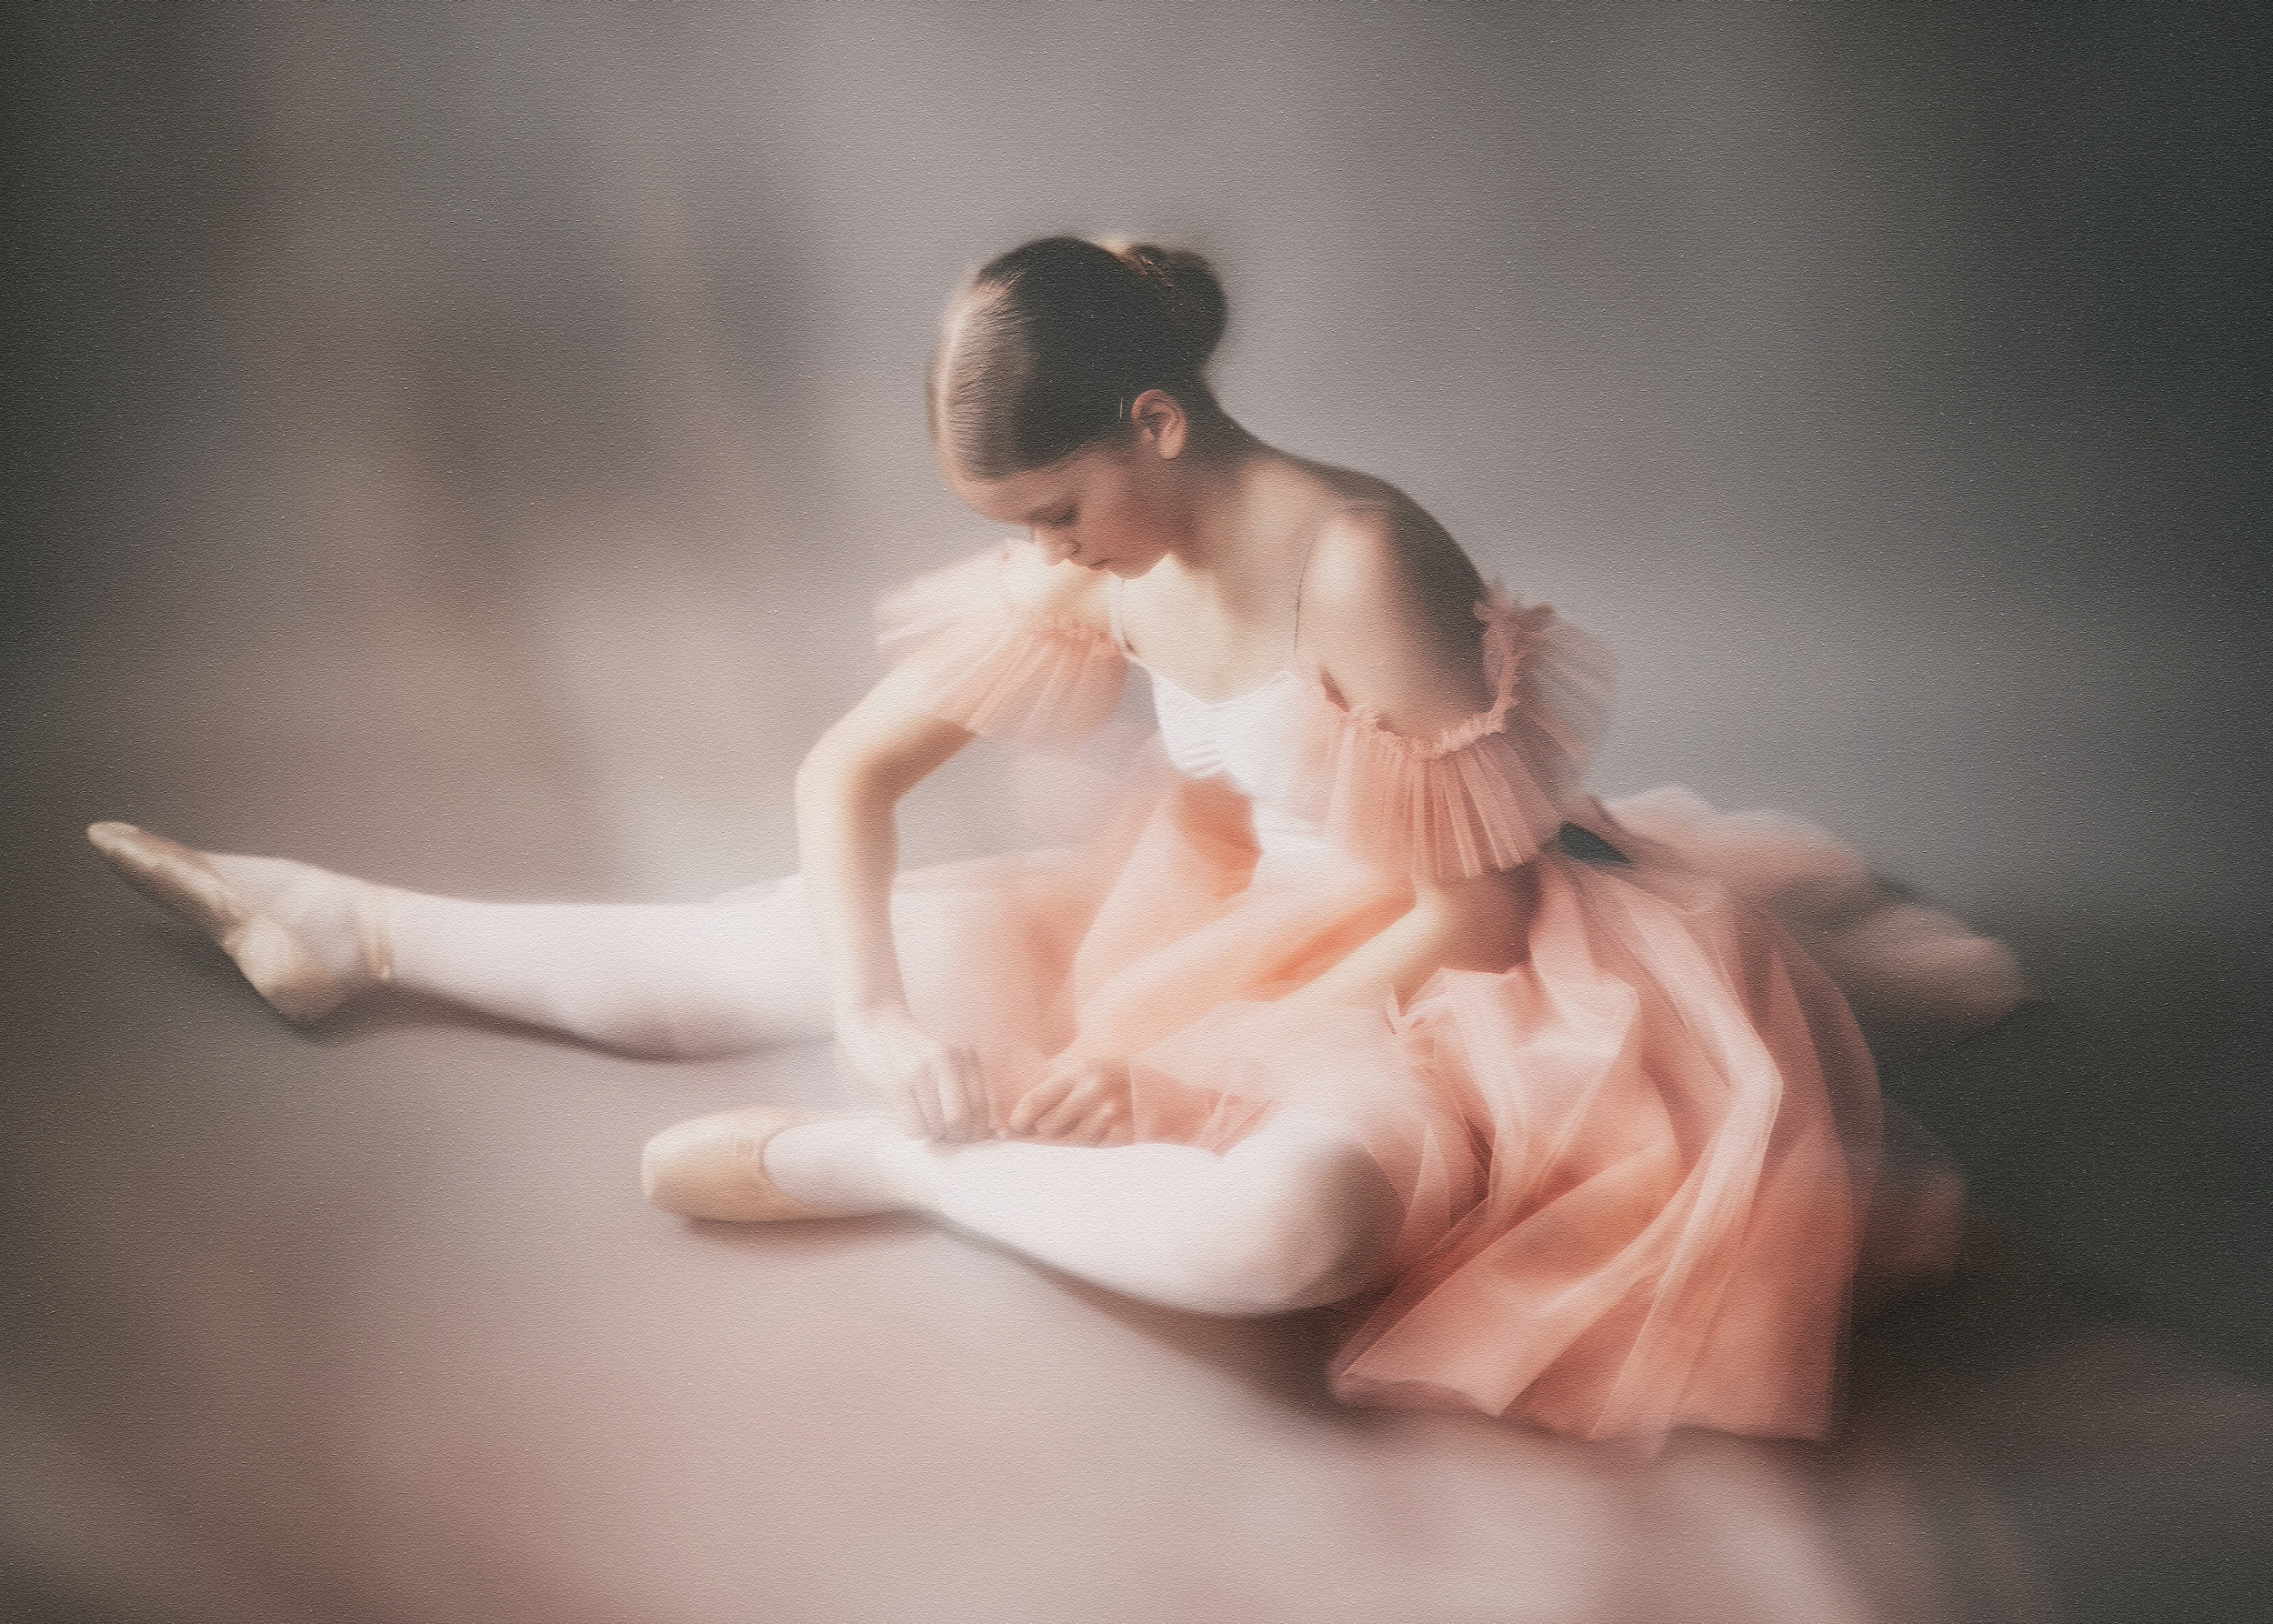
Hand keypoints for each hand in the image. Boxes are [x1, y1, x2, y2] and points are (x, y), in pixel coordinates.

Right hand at [835, 1005, 988, 1143]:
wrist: (875, 1025)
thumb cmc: (915, 1052)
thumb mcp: (947, 1061)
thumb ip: (967, 1089)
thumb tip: (993, 1133)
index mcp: (965, 1056)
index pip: (981, 1106)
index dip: (976, 1131)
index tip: (968, 1137)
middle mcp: (946, 1061)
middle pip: (959, 1120)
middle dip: (954, 1137)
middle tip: (946, 1135)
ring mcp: (920, 1071)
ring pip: (935, 1126)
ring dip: (931, 1133)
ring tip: (923, 1117)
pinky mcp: (895, 1084)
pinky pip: (914, 1126)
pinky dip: (914, 1130)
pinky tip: (908, 1114)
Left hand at [1008, 1056, 1133, 1145]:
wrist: (1173, 1097)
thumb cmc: (1125, 1084)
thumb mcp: (1094, 1071)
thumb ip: (1061, 1088)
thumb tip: (1022, 1120)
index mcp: (1083, 1070)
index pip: (1036, 1099)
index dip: (1020, 1119)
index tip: (1017, 1127)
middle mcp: (1093, 1090)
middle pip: (1047, 1126)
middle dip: (1050, 1130)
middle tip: (1064, 1125)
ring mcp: (1109, 1114)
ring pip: (1068, 1143)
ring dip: (1075, 1140)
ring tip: (1094, 1126)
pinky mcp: (1122, 1135)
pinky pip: (1090, 1151)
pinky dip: (1094, 1146)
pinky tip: (1108, 1133)